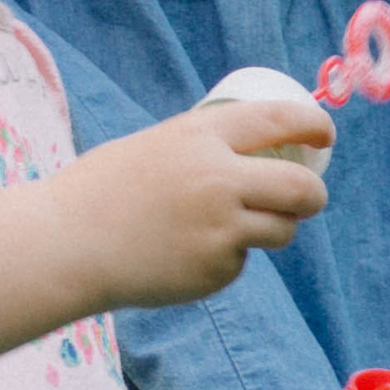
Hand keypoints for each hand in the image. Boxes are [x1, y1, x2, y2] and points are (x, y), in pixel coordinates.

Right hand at [56, 101, 328, 307]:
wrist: (65, 244)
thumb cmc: (102, 191)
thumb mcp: (155, 146)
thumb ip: (203, 149)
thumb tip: (253, 152)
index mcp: (200, 137)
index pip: (279, 120)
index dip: (313, 124)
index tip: (324, 133)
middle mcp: (218, 179)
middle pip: (300, 187)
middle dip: (314, 195)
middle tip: (311, 198)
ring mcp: (220, 229)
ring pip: (281, 230)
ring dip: (274, 229)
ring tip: (236, 229)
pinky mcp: (214, 269)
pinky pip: (239, 261)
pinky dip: (224, 259)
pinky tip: (184, 256)